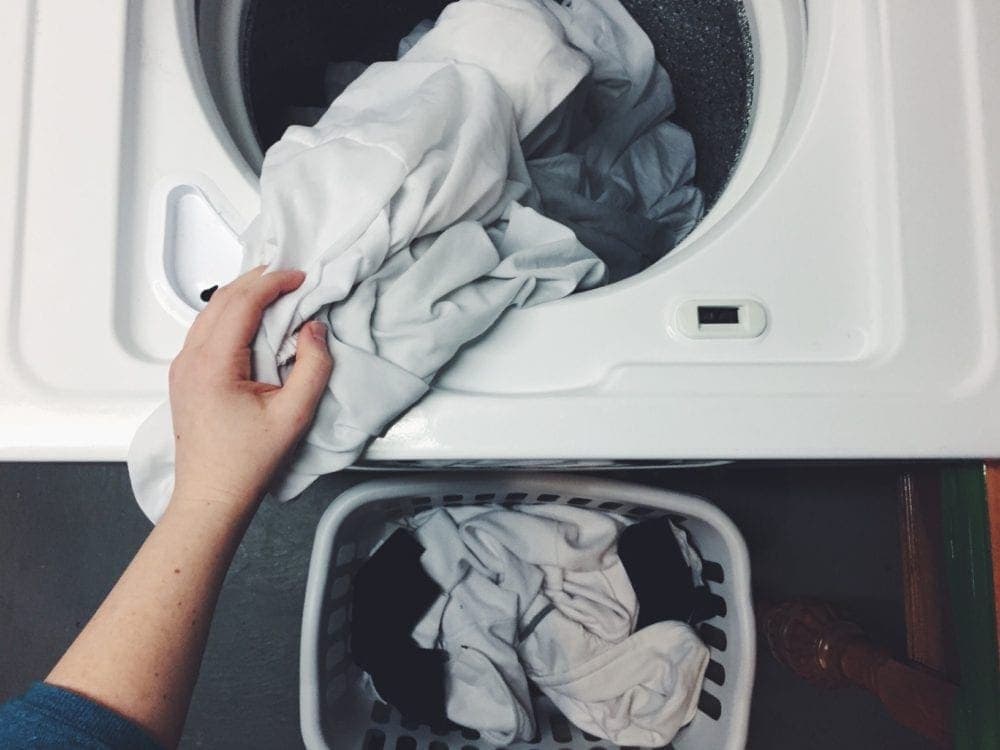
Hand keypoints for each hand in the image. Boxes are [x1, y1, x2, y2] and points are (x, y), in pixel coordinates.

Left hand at [167, 266, 332, 514]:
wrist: (213, 495)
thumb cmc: (247, 462)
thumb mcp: (294, 415)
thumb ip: (312, 367)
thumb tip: (314, 330)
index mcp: (213, 364)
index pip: (242, 302)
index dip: (273, 282)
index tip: (300, 277)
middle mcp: (190, 360)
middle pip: (222, 299)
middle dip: (258, 280)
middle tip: (290, 276)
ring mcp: (182, 367)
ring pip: (209, 312)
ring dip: (242, 295)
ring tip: (275, 292)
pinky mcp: (185, 377)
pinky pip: (205, 330)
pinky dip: (231, 314)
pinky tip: (252, 320)